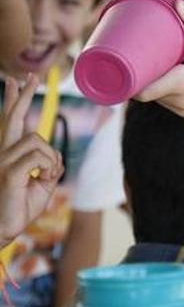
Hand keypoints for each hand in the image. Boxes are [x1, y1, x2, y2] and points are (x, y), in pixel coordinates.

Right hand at [0, 76, 63, 246]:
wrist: (2, 230)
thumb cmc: (19, 208)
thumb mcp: (41, 185)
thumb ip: (48, 167)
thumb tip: (55, 156)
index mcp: (8, 154)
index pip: (11, 121)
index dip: (15, 100)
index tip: (18, 79)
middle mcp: (2, 153)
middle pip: (13, 118)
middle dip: (23, 95)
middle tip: (32, 75)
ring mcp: (2, 161)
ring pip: (36, 140)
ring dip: (50, 158)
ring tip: (44, 176)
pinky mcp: (8, 172)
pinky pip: (38, 157)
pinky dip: (48, 167)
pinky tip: (42, 178)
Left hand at [135, 1, 183, 115]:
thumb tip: (176, 2)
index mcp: (182, 83)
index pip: (143, 92)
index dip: (127, 82)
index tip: (121, 67)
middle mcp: (180, 100)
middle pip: (146, 93)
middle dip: (139, 78)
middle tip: (133, 58)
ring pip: (156, 99)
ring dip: (151, 85)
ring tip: (149, 66)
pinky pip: (167, 102)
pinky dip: (163, 91)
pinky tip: (164, 77)